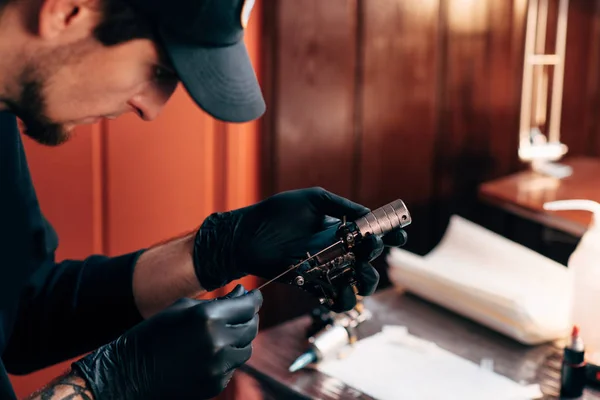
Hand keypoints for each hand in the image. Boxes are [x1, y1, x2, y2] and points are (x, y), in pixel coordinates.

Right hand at [72, 285, 261, 399]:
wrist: (128, 373)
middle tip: (243, 311)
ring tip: (224, 331)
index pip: (247, 305)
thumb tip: (243, 294)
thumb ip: (217, 301)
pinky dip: (227, 357)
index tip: (255, 295)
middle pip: (251, 328)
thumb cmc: (152, 334)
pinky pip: (232, 367)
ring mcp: (217, 367)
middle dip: (249, 317)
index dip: (254, 298)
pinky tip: (210, 351)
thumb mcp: (182, 308)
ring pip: (245, 349)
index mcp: (208, 318)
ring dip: (240, 338)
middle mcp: (217, 342)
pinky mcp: (214, 385)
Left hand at [193, 187, 406, 309]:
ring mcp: (327, 269)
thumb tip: (369, 215)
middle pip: (370, 259)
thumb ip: (341, 206)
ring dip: (367, 281)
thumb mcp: (313, 200)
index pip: (372, 233)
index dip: (389, 235)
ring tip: (359, 272)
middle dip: (376, 254)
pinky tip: (341, 292)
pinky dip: (343, 299)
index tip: (399, 233)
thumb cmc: (277, 213)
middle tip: (369, 245)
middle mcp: (338, 250)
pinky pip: (334, 297)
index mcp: (342, 228)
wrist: (248, 234)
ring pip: (359, 282)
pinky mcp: (313, 284)